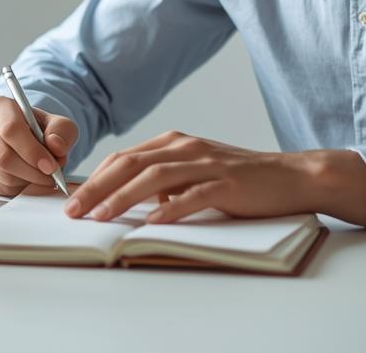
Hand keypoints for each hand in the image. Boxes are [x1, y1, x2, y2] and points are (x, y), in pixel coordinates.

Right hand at [0, 96, 78, 195]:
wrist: (24, 138)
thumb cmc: (39, 129)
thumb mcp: (58, 124)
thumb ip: (62, 132)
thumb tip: (55, 146)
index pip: (10, 129)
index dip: (32, 151)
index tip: (50, 165)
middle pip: (3, 157)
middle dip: (32, 172)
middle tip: (51, 176)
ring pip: (1, 175)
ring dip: (27, 181)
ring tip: (40, 174)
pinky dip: (17, 189)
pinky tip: (26, 179)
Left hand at [61, 130, 365, 226]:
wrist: (291, 176)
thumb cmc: (241, 180)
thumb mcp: (196, 174)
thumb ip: (166, 183)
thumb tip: (133, 202)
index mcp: (174, 143)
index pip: (125, 158)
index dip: (95, 177)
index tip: (73, 199)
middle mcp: (185, 147)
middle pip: (130, 164)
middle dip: (97, 187)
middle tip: (74, 210)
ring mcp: (206, 163)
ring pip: (154, 177)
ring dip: (123, 197)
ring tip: (101, 216)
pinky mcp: (226, 182)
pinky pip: (192, 195)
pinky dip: (170, 208)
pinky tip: (152, 222)